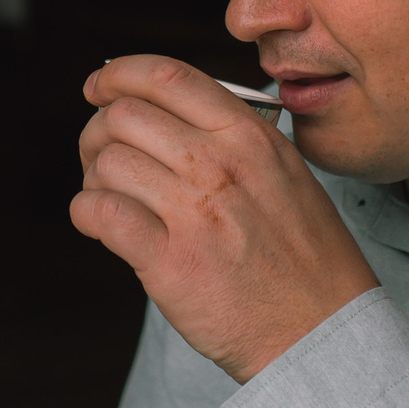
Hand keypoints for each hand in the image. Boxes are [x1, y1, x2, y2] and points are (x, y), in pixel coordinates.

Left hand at [73, 56, 378, 382]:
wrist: (322, 334)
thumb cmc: (306, 263)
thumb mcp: (287, 177)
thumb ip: (235, 142)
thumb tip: (166, 118)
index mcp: (252, 137)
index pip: (168, 76)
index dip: (119, 73)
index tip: (98, 86)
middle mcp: (221, 164)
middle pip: (125, 115)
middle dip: (97, 132)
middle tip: (98, 157)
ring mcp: (195, 211)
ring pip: (107, 162)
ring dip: (93, 179)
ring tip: (107, 200)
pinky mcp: (170, 261)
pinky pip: (100, 213)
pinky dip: (86, 214)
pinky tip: (99, 226)